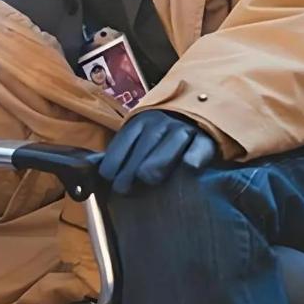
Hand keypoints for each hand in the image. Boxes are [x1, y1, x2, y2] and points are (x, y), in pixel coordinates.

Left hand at [99, 110, 216, 194]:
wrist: (195, 115)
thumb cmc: (160, 137)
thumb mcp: (140, 138)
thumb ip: (123, 152)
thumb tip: (97, 171)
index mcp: (141, 121)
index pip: (126, 138)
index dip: (115, 158)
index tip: (108, 177)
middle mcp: (162, 122)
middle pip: (146, 142)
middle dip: (133, 165)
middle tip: (124, 188)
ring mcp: (185, 130)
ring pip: (172, 141)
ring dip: (159, 159)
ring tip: (148, 178)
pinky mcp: (207, 140)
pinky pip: (200, 146)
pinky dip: (195, 155)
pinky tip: (189, 166)